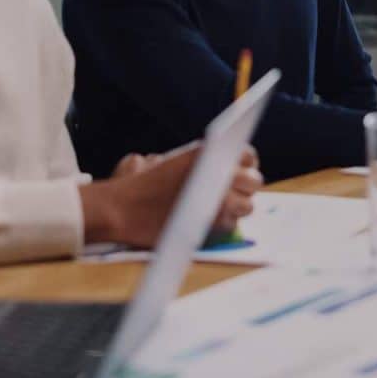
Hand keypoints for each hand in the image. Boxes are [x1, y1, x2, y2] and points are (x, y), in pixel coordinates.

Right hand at [84, 144, 262, 247]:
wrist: (123, 208)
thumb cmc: (144, 185)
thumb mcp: (175, 162)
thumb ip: (204, 163)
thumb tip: (232, 168)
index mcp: (207, 153)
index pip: (248, 156)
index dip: (247, 165)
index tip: (242, 170)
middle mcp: (217, 172)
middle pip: (253, 181)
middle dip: (247, 187)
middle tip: (235, 192)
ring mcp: (218, 198)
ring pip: (247, 205)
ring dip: (239, 207)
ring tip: (223, 207)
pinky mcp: (212, 223)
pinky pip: (232, 224)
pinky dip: (225, 223)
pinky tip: (212, 220)